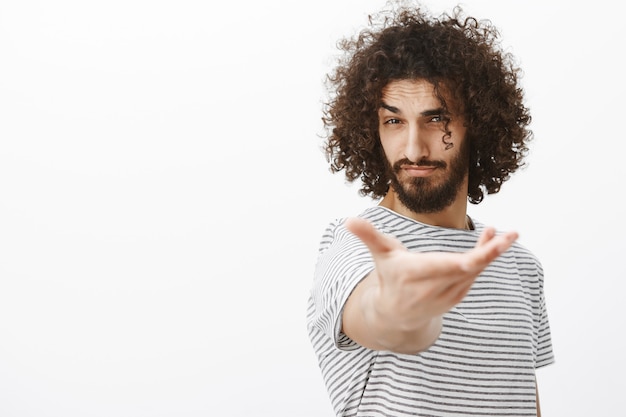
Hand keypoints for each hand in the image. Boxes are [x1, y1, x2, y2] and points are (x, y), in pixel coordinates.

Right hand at [342, 217, 518, 351]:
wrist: (394, 314)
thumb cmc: (389, 277)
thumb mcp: (380, 255)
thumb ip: (368, 236)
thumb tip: (347, 220)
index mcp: (416, 273)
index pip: (451, 265)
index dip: (475, 256)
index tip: (494, 243)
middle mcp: (434, 287)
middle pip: (470, 269)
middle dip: (492, 252)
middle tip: (512, 235)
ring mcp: (448, 294)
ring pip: (475, 271)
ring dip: (490, 252)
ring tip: (505, 233)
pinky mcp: (457, 296)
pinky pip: (474, 275)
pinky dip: (484, 259)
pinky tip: (492, 241)